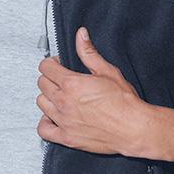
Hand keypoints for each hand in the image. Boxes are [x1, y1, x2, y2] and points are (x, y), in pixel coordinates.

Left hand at [36, 26, 148, 156]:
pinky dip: (45, 122)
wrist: (133, 128)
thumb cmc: (124, 102)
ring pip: (41, 103)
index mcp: (71, 84)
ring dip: (48, 97)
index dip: (52, 63)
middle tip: (61, 79)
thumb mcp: (107, 71)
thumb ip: (89, 52)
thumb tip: (81, 35)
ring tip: (60, 96)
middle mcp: (64, 102)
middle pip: (42, 84)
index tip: (58, 65)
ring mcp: (63, 121)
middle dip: (50, 78)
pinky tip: (54, 117)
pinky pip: (44, 129)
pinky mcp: (66, 137)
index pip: (46, 68)